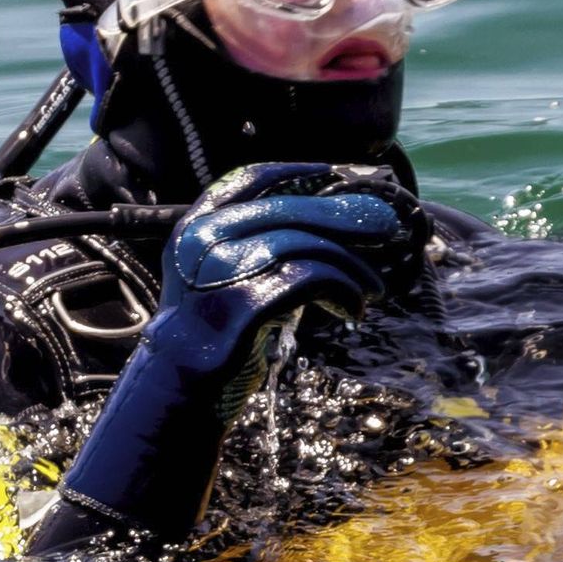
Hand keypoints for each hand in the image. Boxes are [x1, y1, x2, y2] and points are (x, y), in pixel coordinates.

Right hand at [164, 162, 422, 313]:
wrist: (178, 388)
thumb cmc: (210, 334)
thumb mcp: (217, 277)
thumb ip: (250, 246)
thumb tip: (321, 225)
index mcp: (195, 226)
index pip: (250, 179)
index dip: (296, 173)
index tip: (334, 174)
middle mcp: (205, 239)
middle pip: (290, 209)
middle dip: (343, 216)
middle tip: (384, 227)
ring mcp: (223, 268)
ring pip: (307, 245)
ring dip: (351, 266)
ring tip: (371, 288)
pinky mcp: (246, 300)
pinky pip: (313, 279)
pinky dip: (344, 292)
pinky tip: (353, 310)